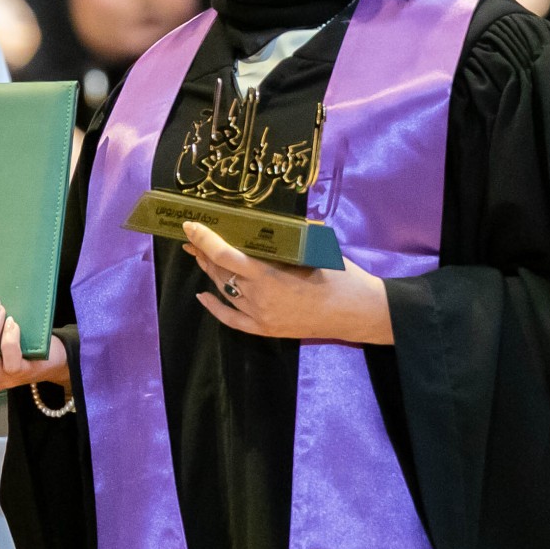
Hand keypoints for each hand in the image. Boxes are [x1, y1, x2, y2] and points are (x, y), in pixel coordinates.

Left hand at [184, 222, 392, 343]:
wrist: (358, 312)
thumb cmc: (340, 275)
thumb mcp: (315, 248)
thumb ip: (290, 235)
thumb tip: (274, 217)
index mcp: (269, 275)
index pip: (225, 255)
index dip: (205, 240)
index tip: (191, 226)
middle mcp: (259, 298)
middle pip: (220, 273)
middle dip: (203, 252)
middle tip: (193, 238)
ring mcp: (260, 317)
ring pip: (225, 292)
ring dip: (210, 272)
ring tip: (201, 256)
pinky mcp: (266, 331)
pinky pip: (231, 320)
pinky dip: (214, 307)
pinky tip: (203, 295)